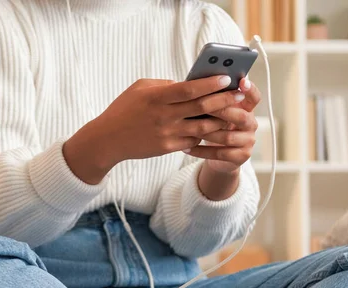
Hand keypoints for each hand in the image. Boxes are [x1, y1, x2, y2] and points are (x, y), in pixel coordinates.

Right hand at [63, 76, 242, 183]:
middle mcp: (164, 116)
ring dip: (221, 120)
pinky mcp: (167, 148)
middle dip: (224, 100)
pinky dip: (205, 135)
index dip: (211, 84)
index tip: (227, 78)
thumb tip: (189, 84)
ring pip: (203, 128)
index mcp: (157, 97)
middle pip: (202, 107)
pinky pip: (193, 141)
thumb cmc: (124, 109)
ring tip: (233, 113)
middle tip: (239, 94)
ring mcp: (167, 134)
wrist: (108, 139)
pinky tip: (214, 129)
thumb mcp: (140, 88)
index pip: (190, 89)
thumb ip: (164, 85)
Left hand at [185, 78, 260, 172]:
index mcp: (246, 109)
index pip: (254, 97)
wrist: (218, 154)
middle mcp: (251, 124)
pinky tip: (187, 147)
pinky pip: (220, 153)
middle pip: (241, 117)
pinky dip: (202, 150)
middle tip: (202, 105)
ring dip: (207, 133)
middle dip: (222, 111)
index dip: (250, 89)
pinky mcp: (241, 157)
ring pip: (228, 137)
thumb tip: (195, 83)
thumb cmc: (212, 125)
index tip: (242, 81)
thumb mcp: (214, 111)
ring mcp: (248, 141)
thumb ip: (212, 99)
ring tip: (189, 129)